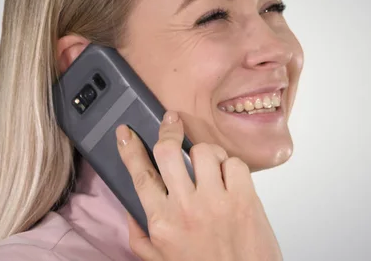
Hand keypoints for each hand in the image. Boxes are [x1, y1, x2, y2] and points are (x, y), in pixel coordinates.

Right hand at [115, 111, 282, 260]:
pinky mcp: (244, 198)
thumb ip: (140, 236)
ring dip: (205, 151)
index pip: (140, 174)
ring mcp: (216, 201)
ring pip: (203, 150)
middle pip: (168, 151)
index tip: (125, 132)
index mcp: (161, 222)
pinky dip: (232, 166)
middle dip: (168, 130)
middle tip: (171, 123)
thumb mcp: (160, 259)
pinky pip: (234, 162)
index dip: (129, 148)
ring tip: (209, 164)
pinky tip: (230, 181)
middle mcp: (185, 208)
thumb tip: (132, 210)